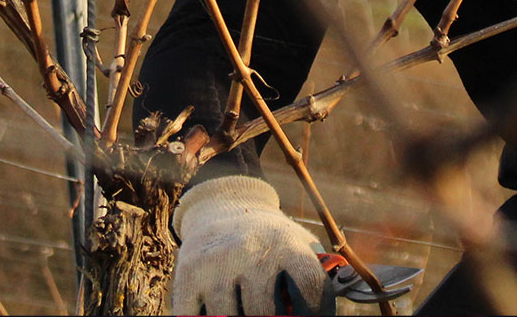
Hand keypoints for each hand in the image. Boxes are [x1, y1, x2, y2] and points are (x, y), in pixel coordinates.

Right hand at [172, 175, 326, 313]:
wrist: (222, 209)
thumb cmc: (272, 242)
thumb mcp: (300, 247)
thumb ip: (317, 276)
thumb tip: (330, 308)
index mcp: (286, 243)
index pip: (309, 289)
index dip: (314, 313)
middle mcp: (249, 250)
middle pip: (265, 312)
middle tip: (273, 315)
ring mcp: (214, 265)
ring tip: (249, 311)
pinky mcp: (186, 277)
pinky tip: (221, 314)